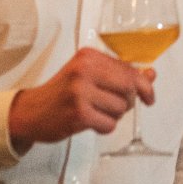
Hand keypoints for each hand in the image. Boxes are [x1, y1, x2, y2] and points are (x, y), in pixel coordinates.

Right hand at [8, 48, 154, 147]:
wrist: (31, 112)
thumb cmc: (62, 93)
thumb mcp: (89, 75)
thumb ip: (119, 74)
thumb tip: (151, 75)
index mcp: (89, 56)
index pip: (129, 69)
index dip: (144, 85)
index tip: (149, 96)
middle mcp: (84, 70)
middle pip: (130, 88)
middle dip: (129, 101)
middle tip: (117, 106)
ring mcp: (80, 92)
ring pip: (121, 108)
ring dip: (114, 115)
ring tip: (96, 112)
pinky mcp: (78, 114)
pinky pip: (109, 124)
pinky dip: (104, 127)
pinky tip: (91, 122)